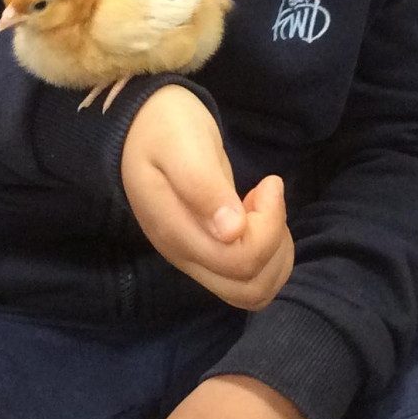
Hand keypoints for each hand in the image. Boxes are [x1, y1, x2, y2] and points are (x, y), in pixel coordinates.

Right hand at [121, 85, 292, 311]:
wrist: (141, 128)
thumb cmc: (164, 130)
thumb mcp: (182, 147)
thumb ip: (202, 187)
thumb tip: (232, 232)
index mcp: (177, 234)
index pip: (239, 262)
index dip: (268, 227)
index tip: (269, 183)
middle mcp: (186, 257)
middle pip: (249, 287)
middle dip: (274, 242)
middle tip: (268, 198)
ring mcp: (196, 260)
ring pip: (252, 290)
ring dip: (275, 254)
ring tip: (265, 210)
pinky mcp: (208, 254)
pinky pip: (249, 279)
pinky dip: (269, 255)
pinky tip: (259, 219)